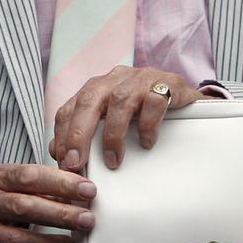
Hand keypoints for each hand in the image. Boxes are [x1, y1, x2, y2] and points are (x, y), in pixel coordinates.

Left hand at [49, 66, 203, 171]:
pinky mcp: (166, 83)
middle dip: (79, 133)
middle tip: (77, 163)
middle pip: (88, 100)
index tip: (63, 162)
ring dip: (113, 134)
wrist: (183, 96)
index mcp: (95, 87)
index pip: (69, 108)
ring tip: (114, 161)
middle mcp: (113, 79)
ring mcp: (139, 78)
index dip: (62, 134)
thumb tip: (59, 155)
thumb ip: (86, 133)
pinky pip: (154, 100)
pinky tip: (147, 143)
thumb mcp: (112, 120)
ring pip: (119, 100)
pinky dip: (147, 124)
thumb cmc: (142, 110)